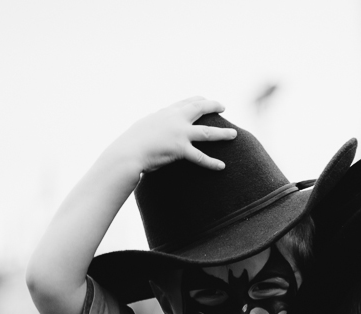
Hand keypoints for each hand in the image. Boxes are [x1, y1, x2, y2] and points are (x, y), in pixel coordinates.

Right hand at [110, 97, 236, 173]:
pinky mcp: (180, 149)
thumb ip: (153, 125)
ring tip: (234, 135)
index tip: (205, 99)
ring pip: (207, 132)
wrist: (127, 152)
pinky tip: (222, 166)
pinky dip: (212, 163)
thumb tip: (153, 128)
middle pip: (199, 108)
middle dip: (213, 106)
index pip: (185, 102)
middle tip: (223, 106)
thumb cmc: (130, 143)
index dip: (198, 100)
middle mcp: (174, 119)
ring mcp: (179, 133)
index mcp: (165, 113)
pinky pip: (200, 157)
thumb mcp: (143, 127)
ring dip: (222, 133)